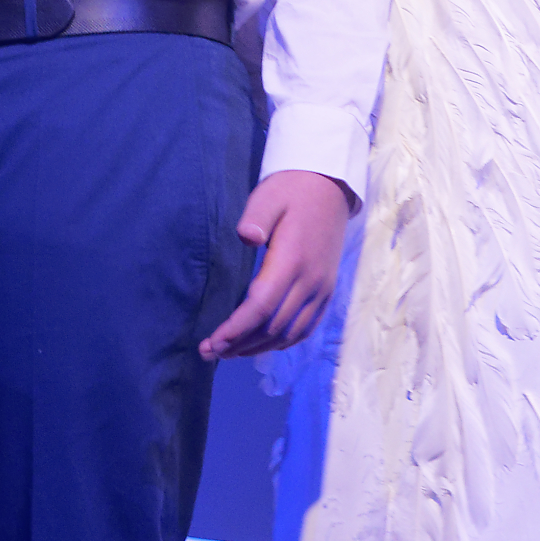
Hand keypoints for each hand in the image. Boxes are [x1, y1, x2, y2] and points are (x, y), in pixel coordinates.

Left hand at [199, 169, 351, 360]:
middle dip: (239, 344)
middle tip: (209, 352)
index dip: (236, 329)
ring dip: (259, 347)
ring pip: (290, 333)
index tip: (212, 342)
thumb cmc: (292, 191)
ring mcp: (322, 288)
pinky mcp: (327, 290)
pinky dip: (283, 342)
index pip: (261, 306)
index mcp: (292, 260)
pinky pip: (307, 327)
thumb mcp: (269, 195)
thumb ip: (256, 217)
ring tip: (230, 352)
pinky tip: (262, 344)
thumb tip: (246, 237)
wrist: (330, 188)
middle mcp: (310, 281)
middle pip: (273, 326)